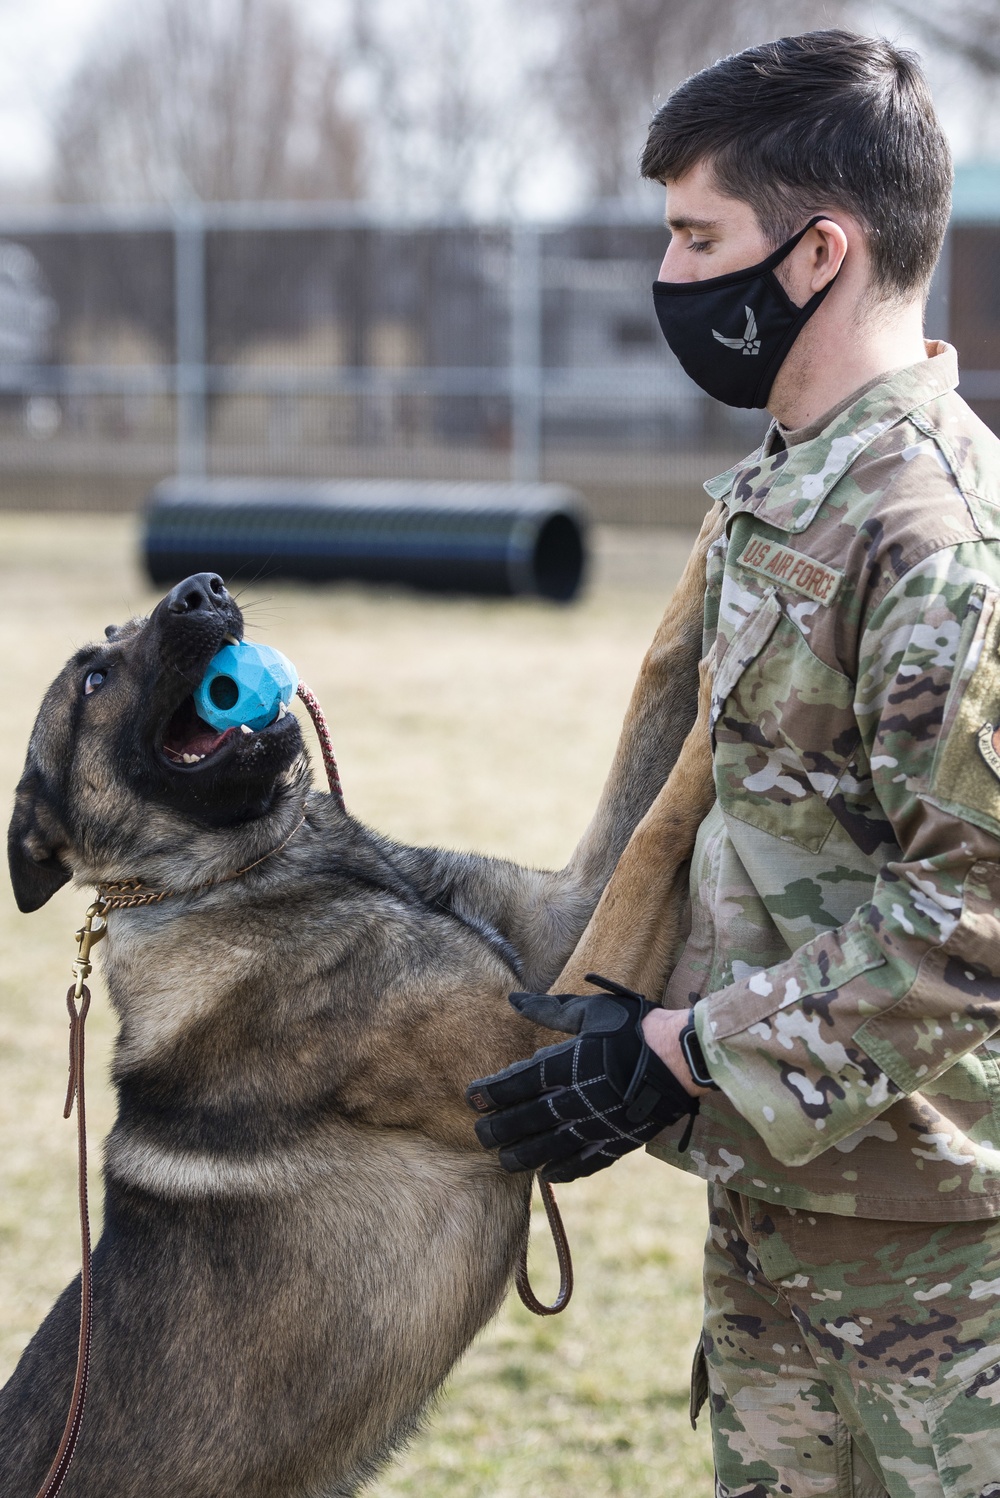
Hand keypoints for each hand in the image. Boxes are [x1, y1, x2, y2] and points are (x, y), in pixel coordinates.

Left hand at [465, 974, 698, 1182]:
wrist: (682, 1056)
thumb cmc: (634, 1028)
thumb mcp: (589, 1011)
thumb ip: (549, 1010)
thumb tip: (513, 999)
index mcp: (566, 1065)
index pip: (515, 1084)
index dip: (490, 1092)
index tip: (473, 1097)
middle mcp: (575, 1099)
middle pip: (524, 1121)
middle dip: (496, 1129)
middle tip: (479, 1134)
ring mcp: (595, 1125)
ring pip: (547, 1149)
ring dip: (521, 1156)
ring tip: (505, 1161)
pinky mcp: (616, 1142)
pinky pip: (583, 1164)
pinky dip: (563, 1171)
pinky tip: (548, 1175)